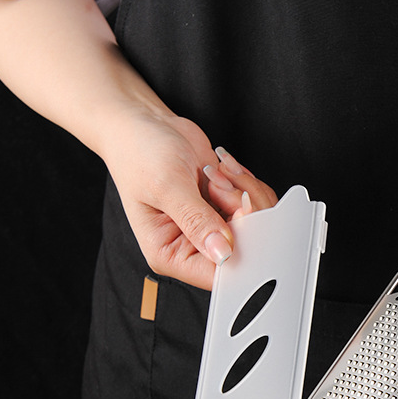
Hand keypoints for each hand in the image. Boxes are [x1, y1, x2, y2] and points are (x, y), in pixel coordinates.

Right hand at [103, 112, 276, 289]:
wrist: (145, 124)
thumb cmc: (140, 153)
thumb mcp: (167, 186)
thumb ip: (197, 221)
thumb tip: (223, 254)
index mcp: (170, 254)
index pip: (216, 273)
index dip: (239, 247)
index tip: (240, 211)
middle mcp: (194, 247)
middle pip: (245, 249)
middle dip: (242, 210)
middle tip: (219, 183)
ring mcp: (213, 228)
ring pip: (256, 224)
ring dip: (244, 191)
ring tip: (215, 173)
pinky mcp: (226, 209)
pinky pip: (257, 205)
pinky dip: (247, 183)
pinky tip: (223, 169)